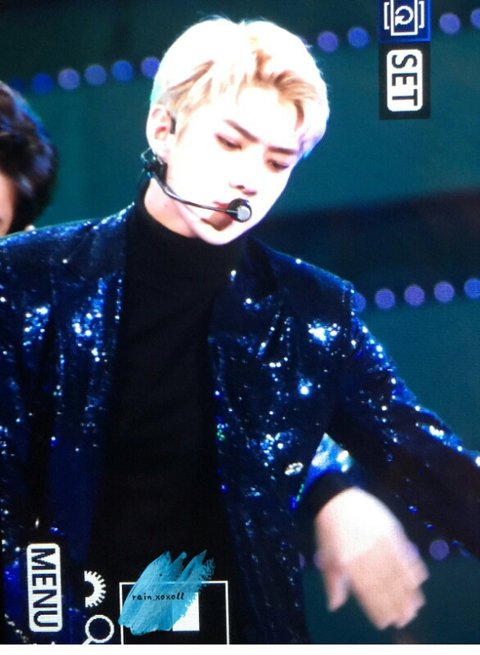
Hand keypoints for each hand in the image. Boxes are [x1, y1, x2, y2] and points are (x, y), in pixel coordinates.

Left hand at [313, 487, 428, 629]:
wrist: (336, 496)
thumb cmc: (329, 528)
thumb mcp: (327, 555)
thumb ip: (333, 582)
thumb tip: (334, 606)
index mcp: (347, 561)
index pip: (367, 591)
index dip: (377, 608)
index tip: (386, 622)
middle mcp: (365, 552)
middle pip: (385, 584)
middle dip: (397, 604)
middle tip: (406, 619)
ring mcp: (379, 540)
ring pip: (397, 571)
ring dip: (408, 590)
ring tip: (416, 606)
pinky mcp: (390, 528)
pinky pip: (404, 551)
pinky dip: (413, 566)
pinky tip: (419, 579)